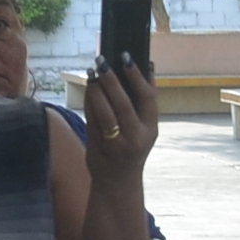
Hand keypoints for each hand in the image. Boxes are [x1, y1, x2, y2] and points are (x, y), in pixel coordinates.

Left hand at [84, 59, 159, 184]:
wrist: (118, 182)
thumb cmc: (132, 148)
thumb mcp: (145, 128)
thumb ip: (144, 102)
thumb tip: (147, 66)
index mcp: (151, 129)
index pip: (147, 98)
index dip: (137, 76)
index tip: (127, 57)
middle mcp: (136, 137)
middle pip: (123, 103)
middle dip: (111, 80)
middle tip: (102, 61)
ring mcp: (117, 143)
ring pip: (105, 111)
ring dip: (97, 89)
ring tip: (92, 72)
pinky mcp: (99, 147)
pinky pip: (92, 120)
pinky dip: (89, 102)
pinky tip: (88, 89)